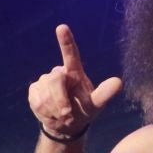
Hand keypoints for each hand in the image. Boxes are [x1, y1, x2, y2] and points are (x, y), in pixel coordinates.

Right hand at [28, 24, 122, 139]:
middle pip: (55, 80)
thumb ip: (104, 94)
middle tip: (67, 114)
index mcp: (75, 72)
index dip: (66, 41)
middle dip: (60, 99)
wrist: (66, 124)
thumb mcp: (96, 105)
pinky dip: (46, 113)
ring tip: (63, 116)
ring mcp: (45, 81)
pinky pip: (37, 101)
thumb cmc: (83, 111)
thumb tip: (118, 82)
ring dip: (55, 110)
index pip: (71, 54)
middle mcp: (59, 73)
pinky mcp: (34, 90)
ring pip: (45, 94)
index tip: (62, 27)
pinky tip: (51, 115)